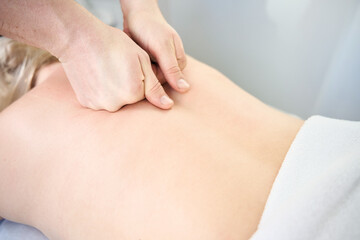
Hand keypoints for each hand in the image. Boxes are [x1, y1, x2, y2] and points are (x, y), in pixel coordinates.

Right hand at [58, 23, 173, 111]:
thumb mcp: (141, 61)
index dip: (140, 78)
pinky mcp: (87, 103)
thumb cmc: (114, 45)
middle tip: (117, 67)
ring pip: (115, 101)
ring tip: (106, 70)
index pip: (145, 94)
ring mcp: (99, 105)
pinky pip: (101, 101)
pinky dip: (101, 92)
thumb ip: (155, 87)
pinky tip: (97, 76)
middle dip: (128, 86)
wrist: (80, 39)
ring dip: (114, 90)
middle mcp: (116, 104)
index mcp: (133, 93)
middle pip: (130, 100)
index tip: (130, 66)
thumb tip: (168, 106)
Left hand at [123, 5, 189, 92]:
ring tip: (137, 55)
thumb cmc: (150, 27)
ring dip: (140, 69)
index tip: (145, 64)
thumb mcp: (162, 48)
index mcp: (179, 63)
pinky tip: (133, 58)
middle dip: (146, 72)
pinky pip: (142, 71)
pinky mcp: (149, 63)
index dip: (153, 77)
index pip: (166, 83)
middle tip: (140, 57)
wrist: (136, 13)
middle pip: (157, 81)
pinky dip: (136, 66)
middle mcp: (170, 65)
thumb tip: (185, 89)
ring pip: (149, 77)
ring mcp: (159, 64)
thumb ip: (172, 69)